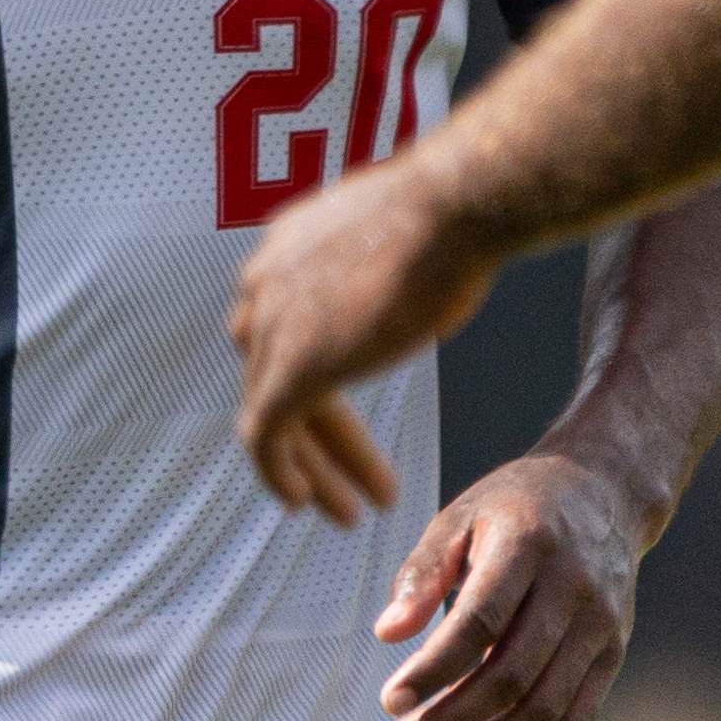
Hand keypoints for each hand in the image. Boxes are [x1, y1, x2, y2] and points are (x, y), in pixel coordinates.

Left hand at [231, 162, 507, 512]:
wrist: (455, 208)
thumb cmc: (455, 212)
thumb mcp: (405, 237)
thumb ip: (390, 263)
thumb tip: (424, 272)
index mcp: (288, 248)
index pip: (290, 327)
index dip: (317, 379)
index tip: (343, 419)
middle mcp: (265, 284)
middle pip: (277, 372)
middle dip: (315, 433)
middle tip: (347, 479)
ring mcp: (271, 327)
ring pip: (272, 411)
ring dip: (309, 465)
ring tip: (344, 511)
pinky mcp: (288, 370)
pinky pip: (266, 436)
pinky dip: (279, 473)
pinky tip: (305, 503)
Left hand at [370, 451, 649, 720]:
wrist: (606, 490)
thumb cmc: (516, 507)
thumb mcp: (460, 516)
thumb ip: (422, 572)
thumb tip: (388, 634)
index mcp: (529, 545)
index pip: (480, 621)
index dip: (434, 670)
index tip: (390, 704)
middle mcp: (574, 588)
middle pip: (511, 676)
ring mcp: (601, 626)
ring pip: (543, 710)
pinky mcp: (613, 654)